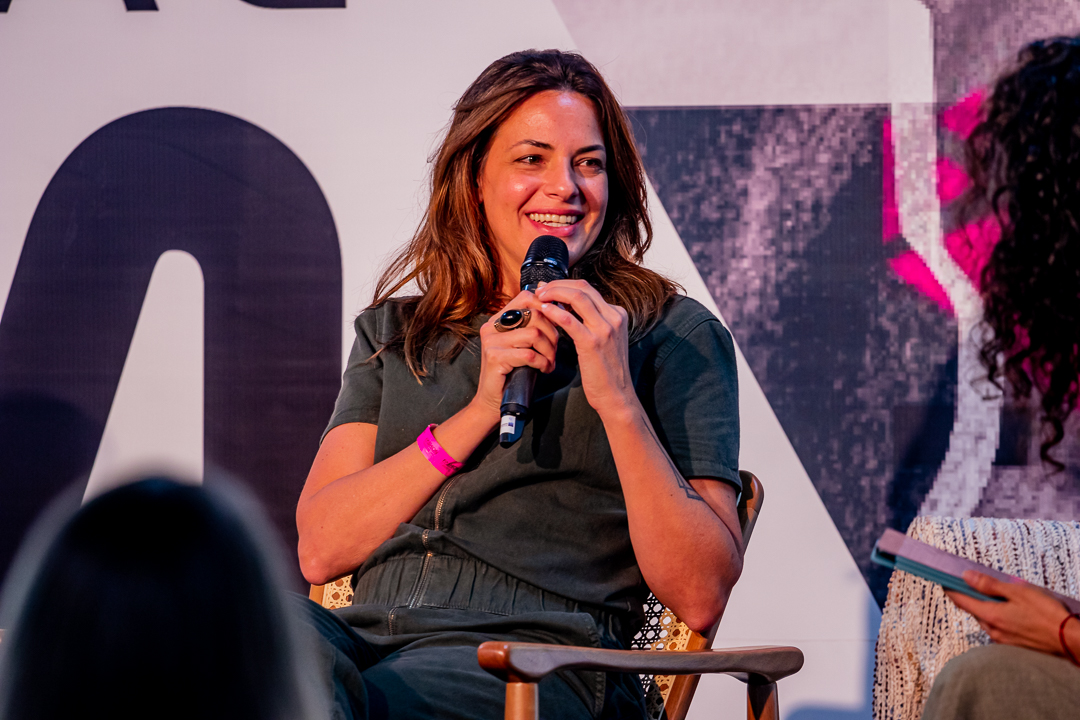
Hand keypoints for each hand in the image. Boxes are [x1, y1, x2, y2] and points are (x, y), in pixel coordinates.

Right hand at [470, 291, 559, 424]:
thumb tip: (558, 310)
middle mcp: (492, 326)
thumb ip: (534, 326)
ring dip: (549, 351)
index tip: (558, 323)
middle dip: (553, 334)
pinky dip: (542, 363)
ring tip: (549, 363)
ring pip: (534, 334)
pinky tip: (544, 370)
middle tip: (554, 351)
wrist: (493, 400)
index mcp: (499, 319)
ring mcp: (491, 341)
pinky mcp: (494, 357)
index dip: (547, 307)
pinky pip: (529, 354)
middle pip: (535, 315)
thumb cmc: (514, 371)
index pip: (526, 298)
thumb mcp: (524, 344)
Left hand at [535, 279, 636, 421]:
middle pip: (583, 287)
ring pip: (577, 297)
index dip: (565, 285)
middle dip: (557, 285)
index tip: (548, 288)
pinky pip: (570, 320)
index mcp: (617, 314)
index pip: (589, 289)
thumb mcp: (605, 339)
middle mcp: (614, 317)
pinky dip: (554, 312)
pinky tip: (544, 311)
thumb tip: (569, 306)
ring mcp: (605, 329)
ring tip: (539, 297)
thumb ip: (593, 322)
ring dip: (554, 293)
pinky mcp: (592, 342)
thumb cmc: (606, 370)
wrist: (616, 394)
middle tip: (540, 289)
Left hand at [946, 570, 1071, 654]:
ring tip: (1002, 597)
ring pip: (987, 620)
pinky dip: (1000, 618)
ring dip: (988, 608)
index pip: (961, 601)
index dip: (950, 589)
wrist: (1070, 641)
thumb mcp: (1018, 592)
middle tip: (976, 584)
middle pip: (974, 610)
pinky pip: (999, 629)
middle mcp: (992, 630)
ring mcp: (1002, 640)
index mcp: (990, 615)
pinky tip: (1013, 612)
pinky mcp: (1013, 646)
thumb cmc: (1047, 614)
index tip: (944, 580)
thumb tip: (966, 577)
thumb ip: (989, 585)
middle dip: (972, 597)